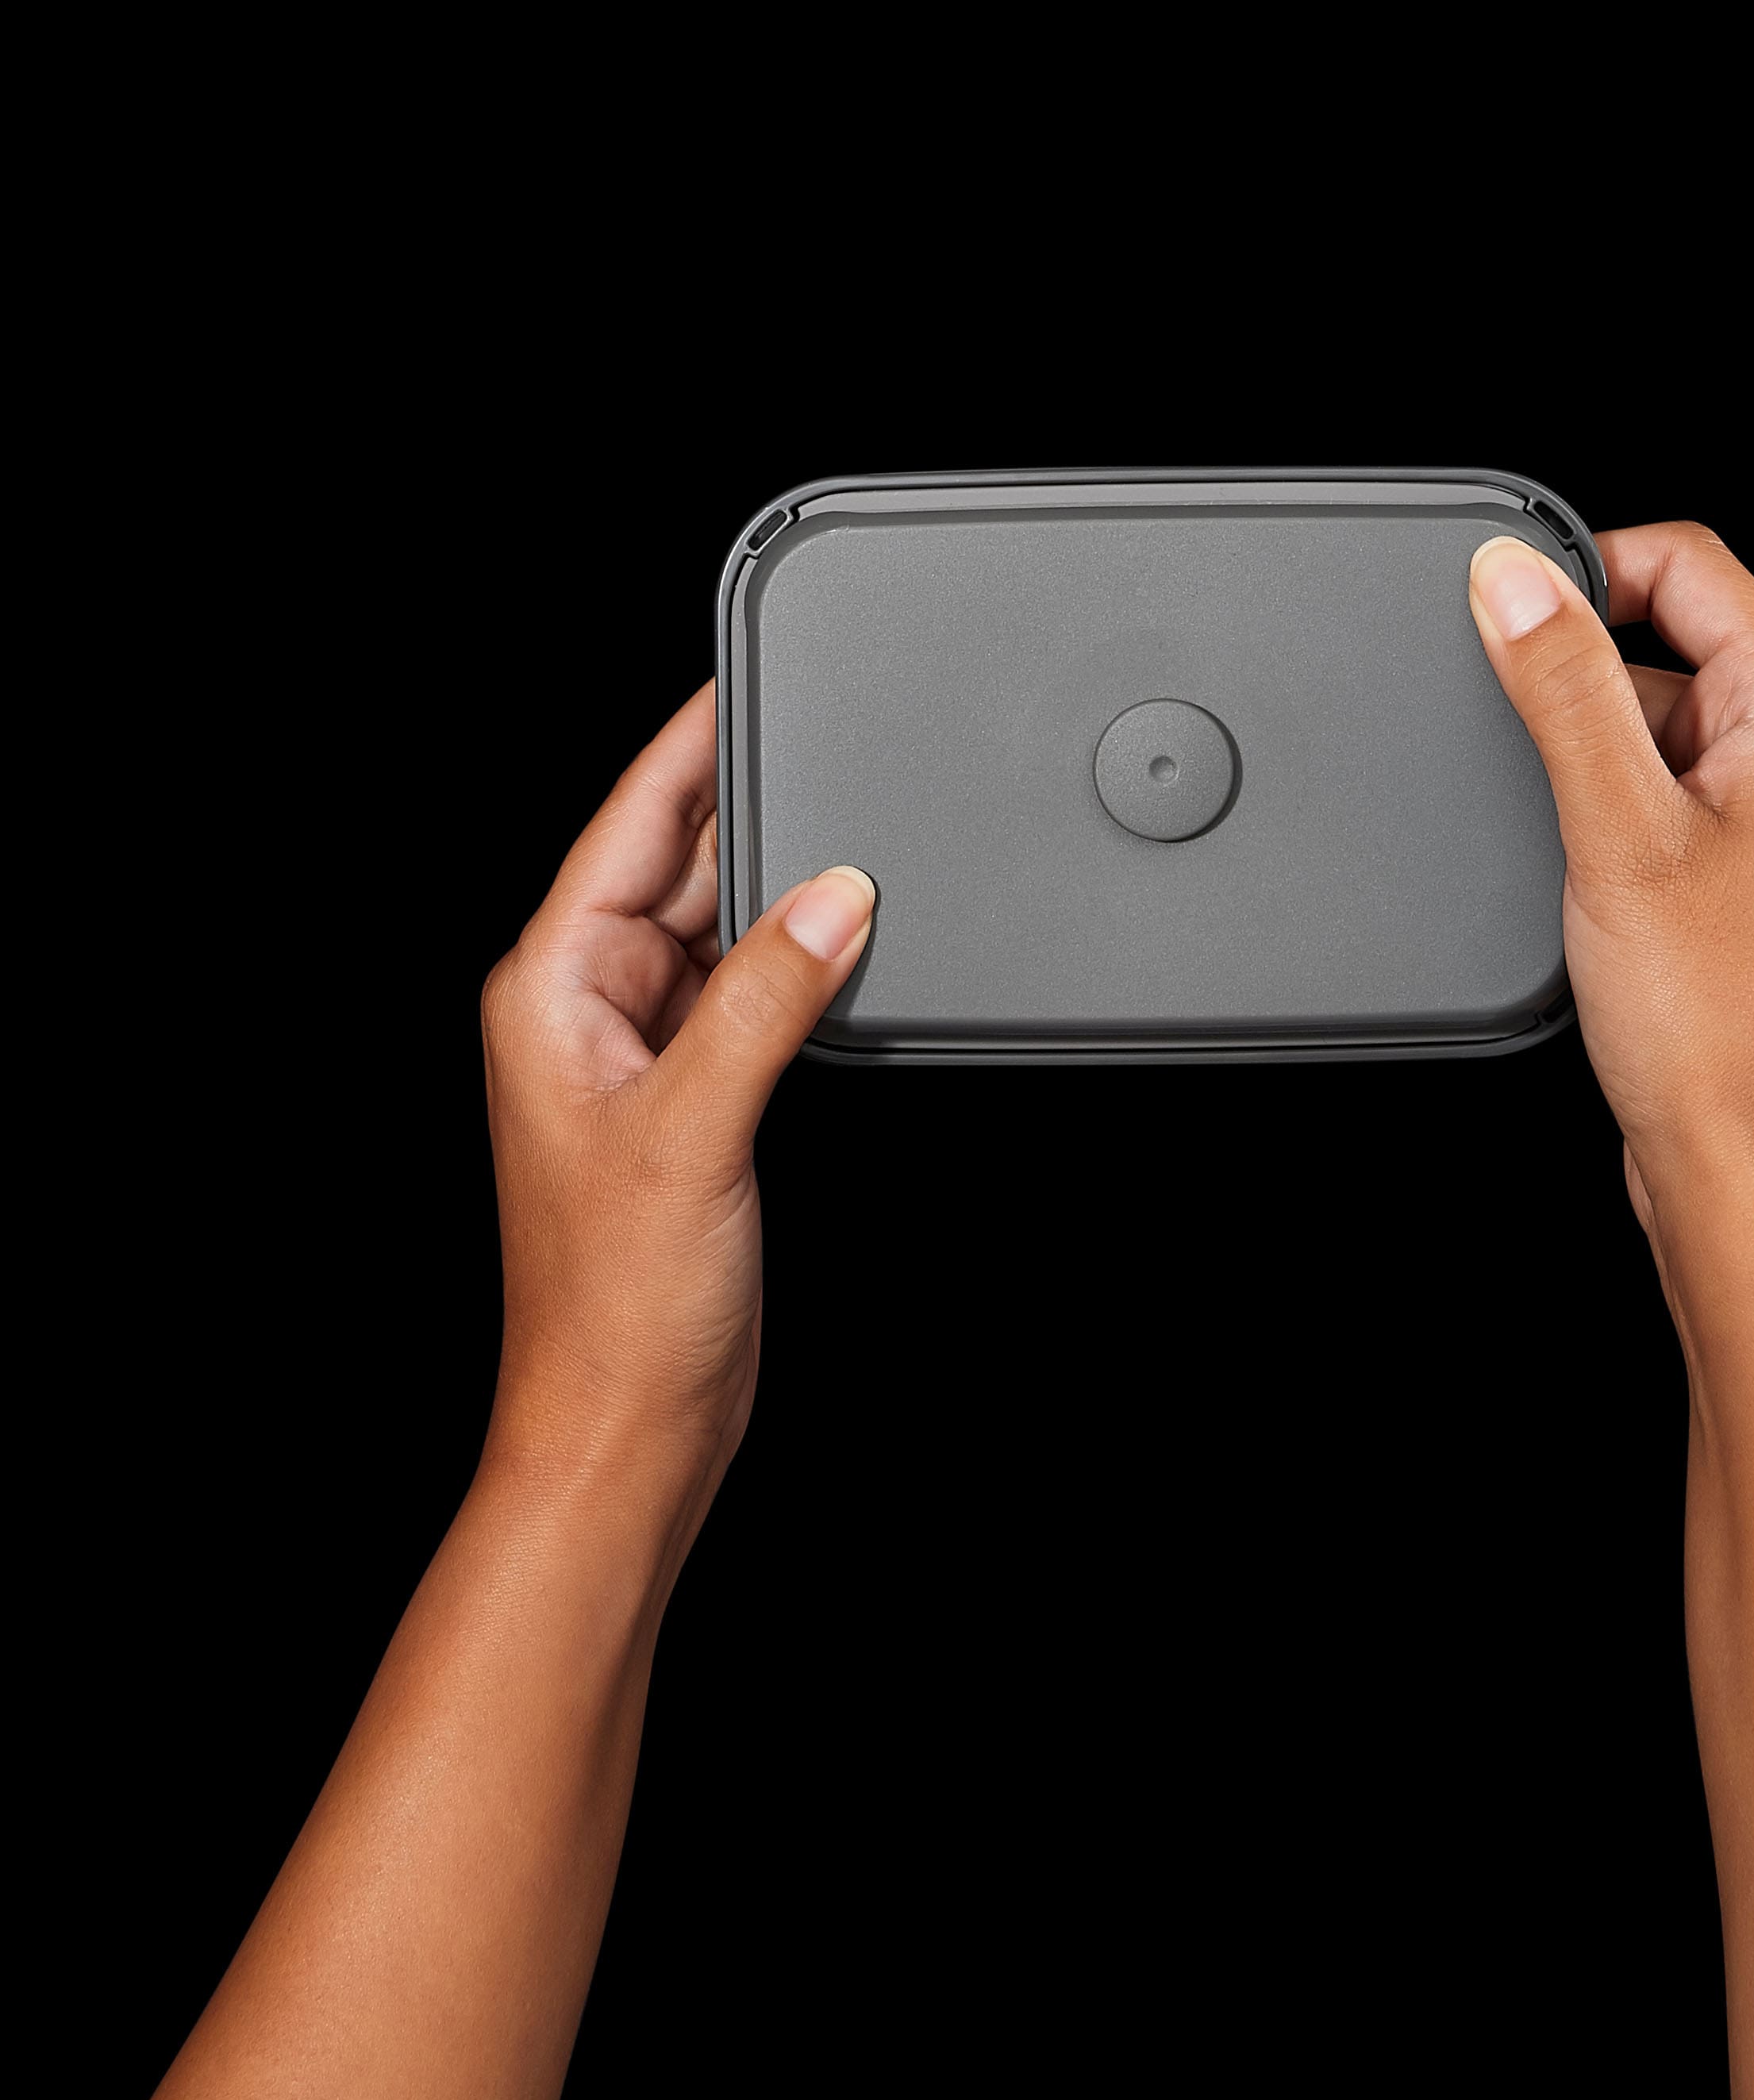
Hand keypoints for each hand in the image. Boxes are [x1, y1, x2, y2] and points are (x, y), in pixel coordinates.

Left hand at [477, 681, 873, 1522]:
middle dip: (753, 808)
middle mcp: (592, 1009)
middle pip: (680, 866)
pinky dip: (798, 960)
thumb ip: (766, 1003)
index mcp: (551, 991)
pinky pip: (752, 991)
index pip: (628, 828)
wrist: (629, 1424)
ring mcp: (646, 1053)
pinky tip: (845, 938)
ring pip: (724, 927)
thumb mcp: (692, 1131)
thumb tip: (833, 895)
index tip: (739, 675)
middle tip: (835, 741)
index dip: (686, 745)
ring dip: (782, 887)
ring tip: (856, 828)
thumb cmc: (614, 1308)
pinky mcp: (698, 1098)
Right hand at [1468, 523, 1753, 1243]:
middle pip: (1674, 645)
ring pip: (1665, 730)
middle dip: (1585, 680)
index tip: (1507, 605)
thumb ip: (1563, 688)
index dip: (1589, 567)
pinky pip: (1668, 803)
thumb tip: (1514, 579)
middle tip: (1530, 751)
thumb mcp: (1616, 827)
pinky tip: (1589, 883)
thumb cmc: (1718, 1026)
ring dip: (1596, 759)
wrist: (1752, 1168)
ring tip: (1576, 845)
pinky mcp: (1749, 884)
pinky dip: (1613, 819)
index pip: (1692, 565)